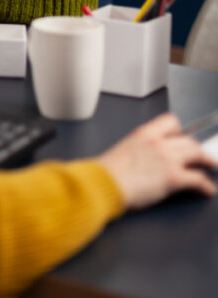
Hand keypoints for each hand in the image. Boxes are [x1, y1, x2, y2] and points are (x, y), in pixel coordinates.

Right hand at [97, 113, 216, 209]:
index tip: (183, 135)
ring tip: (211, 165)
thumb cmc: (108, 172)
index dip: (180, 129)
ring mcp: (167, 159)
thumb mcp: (124, 150)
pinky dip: (206, 185)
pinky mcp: (173, 178)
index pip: (170, 121)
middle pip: (187, 139)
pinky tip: (208, 190)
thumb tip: (146, 158)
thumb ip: (139, 149)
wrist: (105, 183)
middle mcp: (158, 142)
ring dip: (207, 160)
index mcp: (144, 134)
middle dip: (196, 147)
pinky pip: (197, 179)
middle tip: (201, 154)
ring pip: (196, 153)